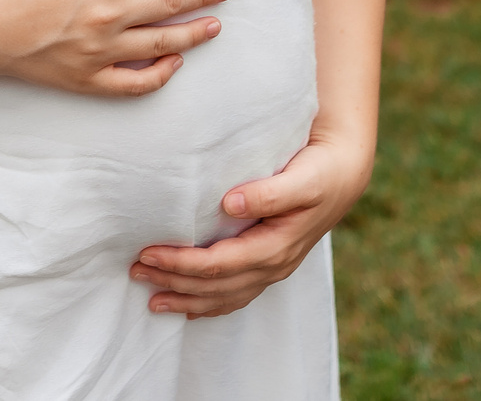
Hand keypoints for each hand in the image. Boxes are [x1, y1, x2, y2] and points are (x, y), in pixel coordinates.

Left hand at [130, 133, 374, 317]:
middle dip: (174, 282)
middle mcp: (273, 265)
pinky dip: (209, 305)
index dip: (182, 263)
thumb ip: (269, 193)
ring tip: (151, 300)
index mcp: (276, 247)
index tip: (149, 252)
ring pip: (224, 298)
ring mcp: (272, 270)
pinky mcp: (269, 265)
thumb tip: (230, 203)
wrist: (343, 174)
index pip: (219, 265)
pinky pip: (235, 295)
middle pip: (215, 286)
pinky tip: (187, 308)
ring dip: (186, 299)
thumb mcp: (302, 179)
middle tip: (136, 271)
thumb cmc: (321, 172)